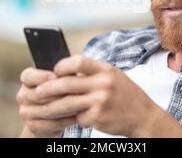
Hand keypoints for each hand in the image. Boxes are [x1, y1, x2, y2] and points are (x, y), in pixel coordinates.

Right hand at [16, 67, 77, 137]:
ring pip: (47, 109)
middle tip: (76, 91)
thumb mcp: (61, 76)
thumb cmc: (60, 89)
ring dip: (65, 107)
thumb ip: (63, 70)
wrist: (53, 114)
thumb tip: (72, 65)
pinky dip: (66, 120)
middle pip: (39, 94)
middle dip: (59, 93)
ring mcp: (26, 112)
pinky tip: (77, 116)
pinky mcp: (33, 126)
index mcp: (26, 79)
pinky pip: (51, 123)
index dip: (42, 76)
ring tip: (80, 103)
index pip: (28, 76)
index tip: (55, 77)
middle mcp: (22, 95)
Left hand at [32, 55, 159, 136]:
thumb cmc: (126, 94)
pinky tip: (77, 118)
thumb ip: (93, 73)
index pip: (79, 62)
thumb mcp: (113, 76)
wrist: (144, 116)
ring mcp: (100, 101)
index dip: (63, 66)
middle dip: (49, 88)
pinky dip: (75, 118)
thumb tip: (66, 72)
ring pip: (68, 104)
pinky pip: (79, 118)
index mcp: (106, 70)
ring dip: (52, 107)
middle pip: (67, 84)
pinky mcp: (98, 118)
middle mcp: (103, 84)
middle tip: (38, 92)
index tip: (54, 71)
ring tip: (43, 108)